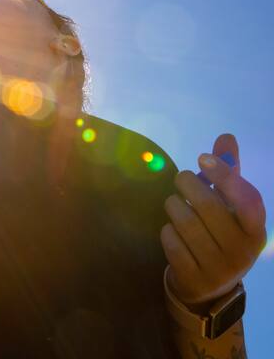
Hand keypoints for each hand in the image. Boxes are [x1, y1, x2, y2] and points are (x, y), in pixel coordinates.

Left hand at [160, 133, 266, 309]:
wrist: (209, 285)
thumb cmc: (220, 233)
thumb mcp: (230, 207)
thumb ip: (229, 173)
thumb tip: (226, 136)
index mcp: (256, 229)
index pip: (247, 200)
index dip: (224, 176)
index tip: (202, 157)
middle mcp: (242, 250)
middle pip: (208, 206)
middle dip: (188, 184)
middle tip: (182, 179)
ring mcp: (218, 267)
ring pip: (185, 222)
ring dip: (174, 206)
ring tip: (176, 204)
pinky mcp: (194, 277)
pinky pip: (171, 241)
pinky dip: (167, 230)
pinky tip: (173, 231)